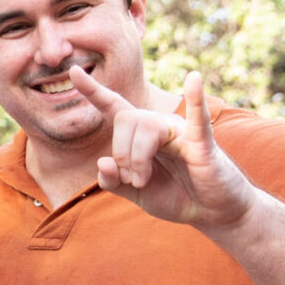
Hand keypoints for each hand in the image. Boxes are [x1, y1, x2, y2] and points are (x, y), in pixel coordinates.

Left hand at [69, 66, 257, 227]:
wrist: (211, 212)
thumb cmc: (176, 196)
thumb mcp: (135, 194)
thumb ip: (113, 182)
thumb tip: (102, 161)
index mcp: (141, 135)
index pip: (114, 106)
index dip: (92, 91)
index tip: (73, 72)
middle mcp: (160, 126)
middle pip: (126, 118)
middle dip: (120, 152)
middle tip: (130, 179)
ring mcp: (182, 132)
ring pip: (147, 126)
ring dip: (137, 159)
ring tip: (142, 181)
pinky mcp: (204, 144)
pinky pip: (199, 118)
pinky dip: (196, 99)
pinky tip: (194, 79)